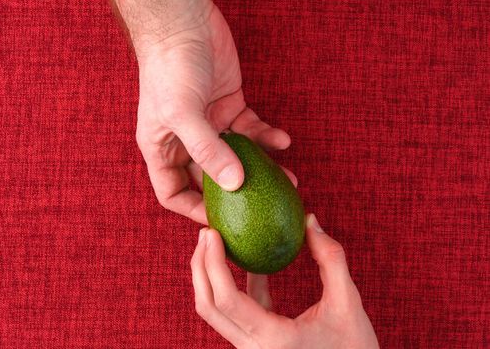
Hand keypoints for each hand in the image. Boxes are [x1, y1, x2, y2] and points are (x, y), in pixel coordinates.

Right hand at [115, 0, 290, 223]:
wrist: (184, 24)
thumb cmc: (169, 68)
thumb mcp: (182, 112)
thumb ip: (207, 149)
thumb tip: (235, 184)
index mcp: (163, 149)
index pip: (173, 193)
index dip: (193, 211)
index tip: (221, 222)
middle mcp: (186, 142)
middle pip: (211, 180)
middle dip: (238, 194)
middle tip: (265, 207)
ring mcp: (211, 125)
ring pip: (237, 158)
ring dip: (261, 168)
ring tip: (289, 178)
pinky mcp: (231, 107)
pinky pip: (251, 131)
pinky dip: (267, 137)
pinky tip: (283, 141)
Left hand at [190, 214, 378, 348]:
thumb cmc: (355, 348)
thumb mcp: (348, 302)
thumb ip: (330, 258)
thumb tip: (310, 220)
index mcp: (272, 339)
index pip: (226, 300)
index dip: (212, 264)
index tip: (211, 233)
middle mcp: (254, 348)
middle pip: (209, 306)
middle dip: (200, 267)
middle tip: (206, 233)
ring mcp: (252, 348)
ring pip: (216, 312)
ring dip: (210, 277)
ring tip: (215, 243)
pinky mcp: (257, 342)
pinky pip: (238, 312)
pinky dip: (237, 286)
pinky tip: (249, 263)